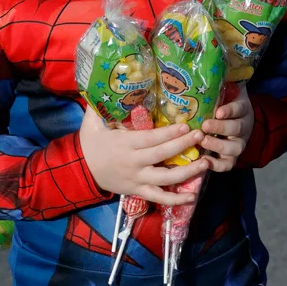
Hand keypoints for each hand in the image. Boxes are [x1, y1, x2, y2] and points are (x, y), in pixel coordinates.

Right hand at [79, 112, 209, 205]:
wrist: (80, 170)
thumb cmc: (90, 143)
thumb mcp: (91, 122)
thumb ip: (99, 105)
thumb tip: (103, 85)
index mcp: (125, 144)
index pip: (152, 138)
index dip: (170, 133)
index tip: (187, 125)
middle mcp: (134, 162)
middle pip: (163, 155)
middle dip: (184, 145)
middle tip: (202, 136)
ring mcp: (137, 179)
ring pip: (165, 178)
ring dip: (188, 172)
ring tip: (206, 163)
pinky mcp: (138, 191)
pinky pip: (159, 198)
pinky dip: (175, 200)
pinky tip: (192, 196)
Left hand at [200, 85, 254, 171]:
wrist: (238, 121)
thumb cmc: (225, 102)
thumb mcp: (227, 89)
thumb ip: (221, 80)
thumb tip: (211, 60)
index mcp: (243, 107)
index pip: (239, 108)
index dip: (231, 110)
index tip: (219, 111)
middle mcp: (243, 126)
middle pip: (236, 129)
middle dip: (221, 128)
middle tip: (205, 126)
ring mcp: (238, 143)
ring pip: (233, 148)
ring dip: (218, 146)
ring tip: (203, 142)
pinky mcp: (232, 157)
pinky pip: (228, 165)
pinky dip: (217, 166)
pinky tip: (204, 162)